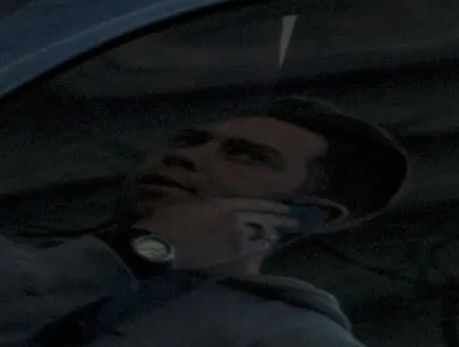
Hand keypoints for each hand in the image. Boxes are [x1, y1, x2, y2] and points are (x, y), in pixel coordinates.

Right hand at [134, 197, 297, 272]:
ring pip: (260, 235)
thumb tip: (221, 210)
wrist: (163, 242)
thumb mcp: (194, 204)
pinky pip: (252, 250)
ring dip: (271, 234)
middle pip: (264, 218)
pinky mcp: (229, 254)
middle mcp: (235, 219)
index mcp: (225, 204)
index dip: (273, 206)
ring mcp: (234, 237)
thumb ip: (213, 207)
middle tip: (295, 221)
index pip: (256, 204)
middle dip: (281, 220)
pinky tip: (266, 247)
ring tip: (279, 235)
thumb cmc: (172, 219)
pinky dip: (260, 247)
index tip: (286, 207)